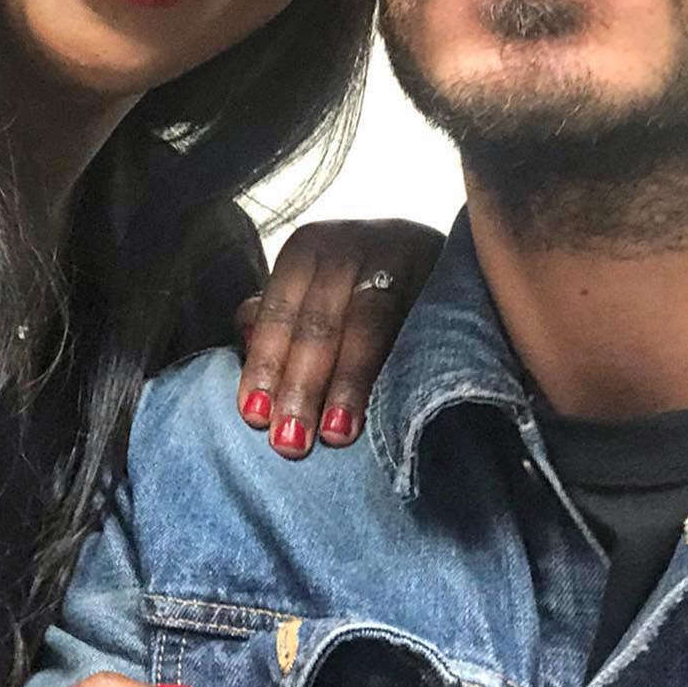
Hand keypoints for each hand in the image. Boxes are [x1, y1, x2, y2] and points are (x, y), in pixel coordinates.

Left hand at [236, 217, 443, 457]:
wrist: (432, 251)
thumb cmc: (355, 280)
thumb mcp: (311, 286)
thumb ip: (278, 315)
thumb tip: (246, 340)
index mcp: (308, 249)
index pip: (280, 310)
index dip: (266, 364)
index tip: (254, 415)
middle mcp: (350, 245)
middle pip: (319, 322)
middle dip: (302, 385)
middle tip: (290, 441)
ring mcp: (398, 257)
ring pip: (366, 325)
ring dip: (348, 384)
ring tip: (334, 434)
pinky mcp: (441, 277)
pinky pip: (416, 327)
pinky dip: (399, 369)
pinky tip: (390, 405)